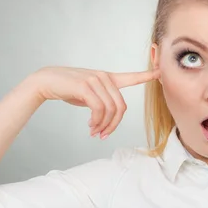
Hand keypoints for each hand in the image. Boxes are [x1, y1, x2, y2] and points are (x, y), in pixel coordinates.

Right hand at [34, 66, 159, 138]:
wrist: (46, 81)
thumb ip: (101, 101)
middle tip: (102, 135)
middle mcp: (104, 77)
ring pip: (110, 110)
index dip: (146, 76)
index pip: (130, 77)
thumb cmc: (67, 89)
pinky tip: (90, 126)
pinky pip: (99, 110)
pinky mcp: (86, 86)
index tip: (160, 72)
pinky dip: (96, 122)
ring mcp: (95, 80)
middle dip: (113, 125)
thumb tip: (107, 119)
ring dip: (103, 126)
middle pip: (120, 107)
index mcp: (106, 78)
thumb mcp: (88, 94)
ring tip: (94, 132)